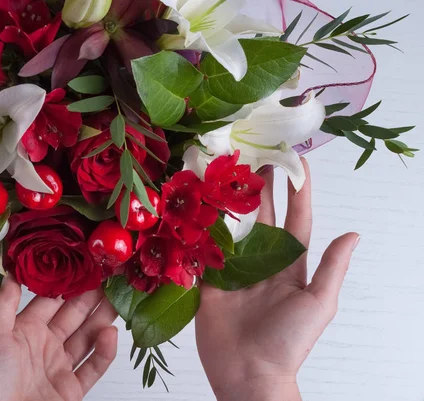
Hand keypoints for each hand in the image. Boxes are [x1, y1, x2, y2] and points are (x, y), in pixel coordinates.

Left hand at [0, 276, 117, 400]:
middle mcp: (44, 346)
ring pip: (88, 337)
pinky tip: (110, 334)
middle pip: (74, 316)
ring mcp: (59, 367)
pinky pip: (93, 367)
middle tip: (110, 278)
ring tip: (118, 301)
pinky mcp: (71, 390)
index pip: (52, 300)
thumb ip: (4, 304)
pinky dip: (105, 352)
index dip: (69, 283)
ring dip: (104, 319)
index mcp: (24, 330)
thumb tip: (12, 272)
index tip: (86, 266)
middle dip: (93, 297)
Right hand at [195, 159, 359, 400]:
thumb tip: (353, 233)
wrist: (248, 374)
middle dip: (259, 188)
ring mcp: (234, 271)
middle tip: (253, 158)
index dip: (297, 192)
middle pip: (260, 217)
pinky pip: (204, 252)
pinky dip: (200, 231)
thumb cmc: (288, 342)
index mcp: (290, 265)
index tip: (295, 162)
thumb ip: (331, 267)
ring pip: (231, 228)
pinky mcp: (209, 282)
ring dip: (228, 202)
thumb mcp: (318, 303)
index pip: (295, 220)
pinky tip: (195, 206)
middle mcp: (262, 262)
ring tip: (222, 173)